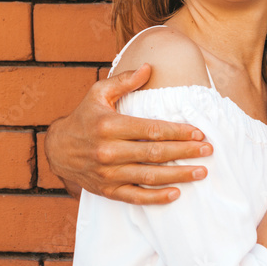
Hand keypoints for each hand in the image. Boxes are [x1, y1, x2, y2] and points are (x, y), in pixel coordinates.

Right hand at [43, 64, 212, 204]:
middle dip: (185, 152)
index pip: (151, 130)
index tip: (199, 132)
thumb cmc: (84, 117)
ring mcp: (108, 173)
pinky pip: (136, 196)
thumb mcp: (98, 93)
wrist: (57, 150)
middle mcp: (108, 151)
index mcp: (109, 126)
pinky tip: (176, 193)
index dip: (177, 131)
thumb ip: (124, 81)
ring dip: (178, 175)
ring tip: (201, 172)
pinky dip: (156, 197)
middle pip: (155, 153)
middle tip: (208, 150)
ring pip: (149, 176)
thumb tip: (148, 68)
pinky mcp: (108, 190)